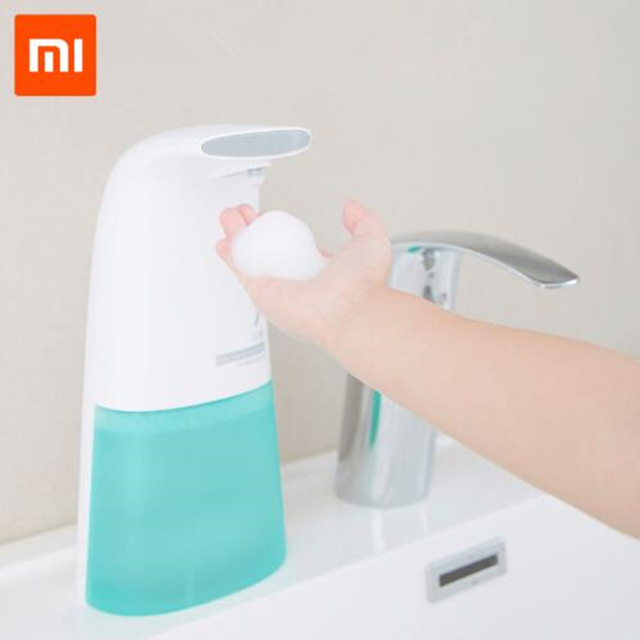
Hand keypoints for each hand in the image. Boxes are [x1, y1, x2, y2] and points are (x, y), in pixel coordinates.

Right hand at [216, 200, 391, 347]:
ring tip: (229, 216)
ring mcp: (279, 287)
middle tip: (245, 214)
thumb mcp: (370, 240)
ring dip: (237, 235)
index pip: (294, 248)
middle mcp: (298, 282)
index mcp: (320, 270)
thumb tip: (351, 208)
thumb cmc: (365, 286)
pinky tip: (225, 237)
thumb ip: (362, 221)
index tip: (270, 218)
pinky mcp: (262, 293)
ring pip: (251, 257)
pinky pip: (242, 269)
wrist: (353, 310)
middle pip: (267, 251)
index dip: (280, 231)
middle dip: (253, 230)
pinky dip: (230, 252)